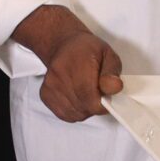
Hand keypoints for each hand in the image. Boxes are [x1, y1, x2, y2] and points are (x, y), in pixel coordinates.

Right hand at [11, 4, 121, 121]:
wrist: (63, 45)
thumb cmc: (86, 50)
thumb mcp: (107, 54)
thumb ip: (112, 72)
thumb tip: (114, 87)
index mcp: (76, 64)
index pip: (91, 99)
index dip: (103, 104)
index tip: (106, 96)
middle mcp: (59, 76)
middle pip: (84, 108)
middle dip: (95, 104)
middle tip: (97, 91)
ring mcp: (50, 87)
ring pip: (75, 114)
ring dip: (85, 108)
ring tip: (86, 92)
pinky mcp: (45, 95)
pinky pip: (65, 114)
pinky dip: (74, 110)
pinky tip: (76, 96)